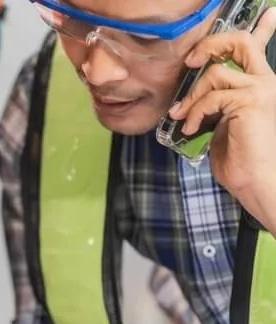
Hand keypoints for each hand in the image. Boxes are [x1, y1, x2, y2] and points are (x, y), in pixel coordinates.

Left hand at [169, 8, 275, 225]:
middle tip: (189, 62)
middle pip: (240, 42)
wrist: (255, 180)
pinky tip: (189, 128)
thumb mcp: (221, 123)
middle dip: (210, 45)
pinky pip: (212, 96)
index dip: (262, 27)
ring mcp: (259, 90)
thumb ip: (214, 104)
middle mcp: (263, 81)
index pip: (259, 45)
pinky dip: (194, 111)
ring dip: (191, 96)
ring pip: (216, 72)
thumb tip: (187, 102)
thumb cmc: (239, 157)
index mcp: (259, 83)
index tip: (267, 12)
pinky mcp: (250, 102)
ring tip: (181, 116)